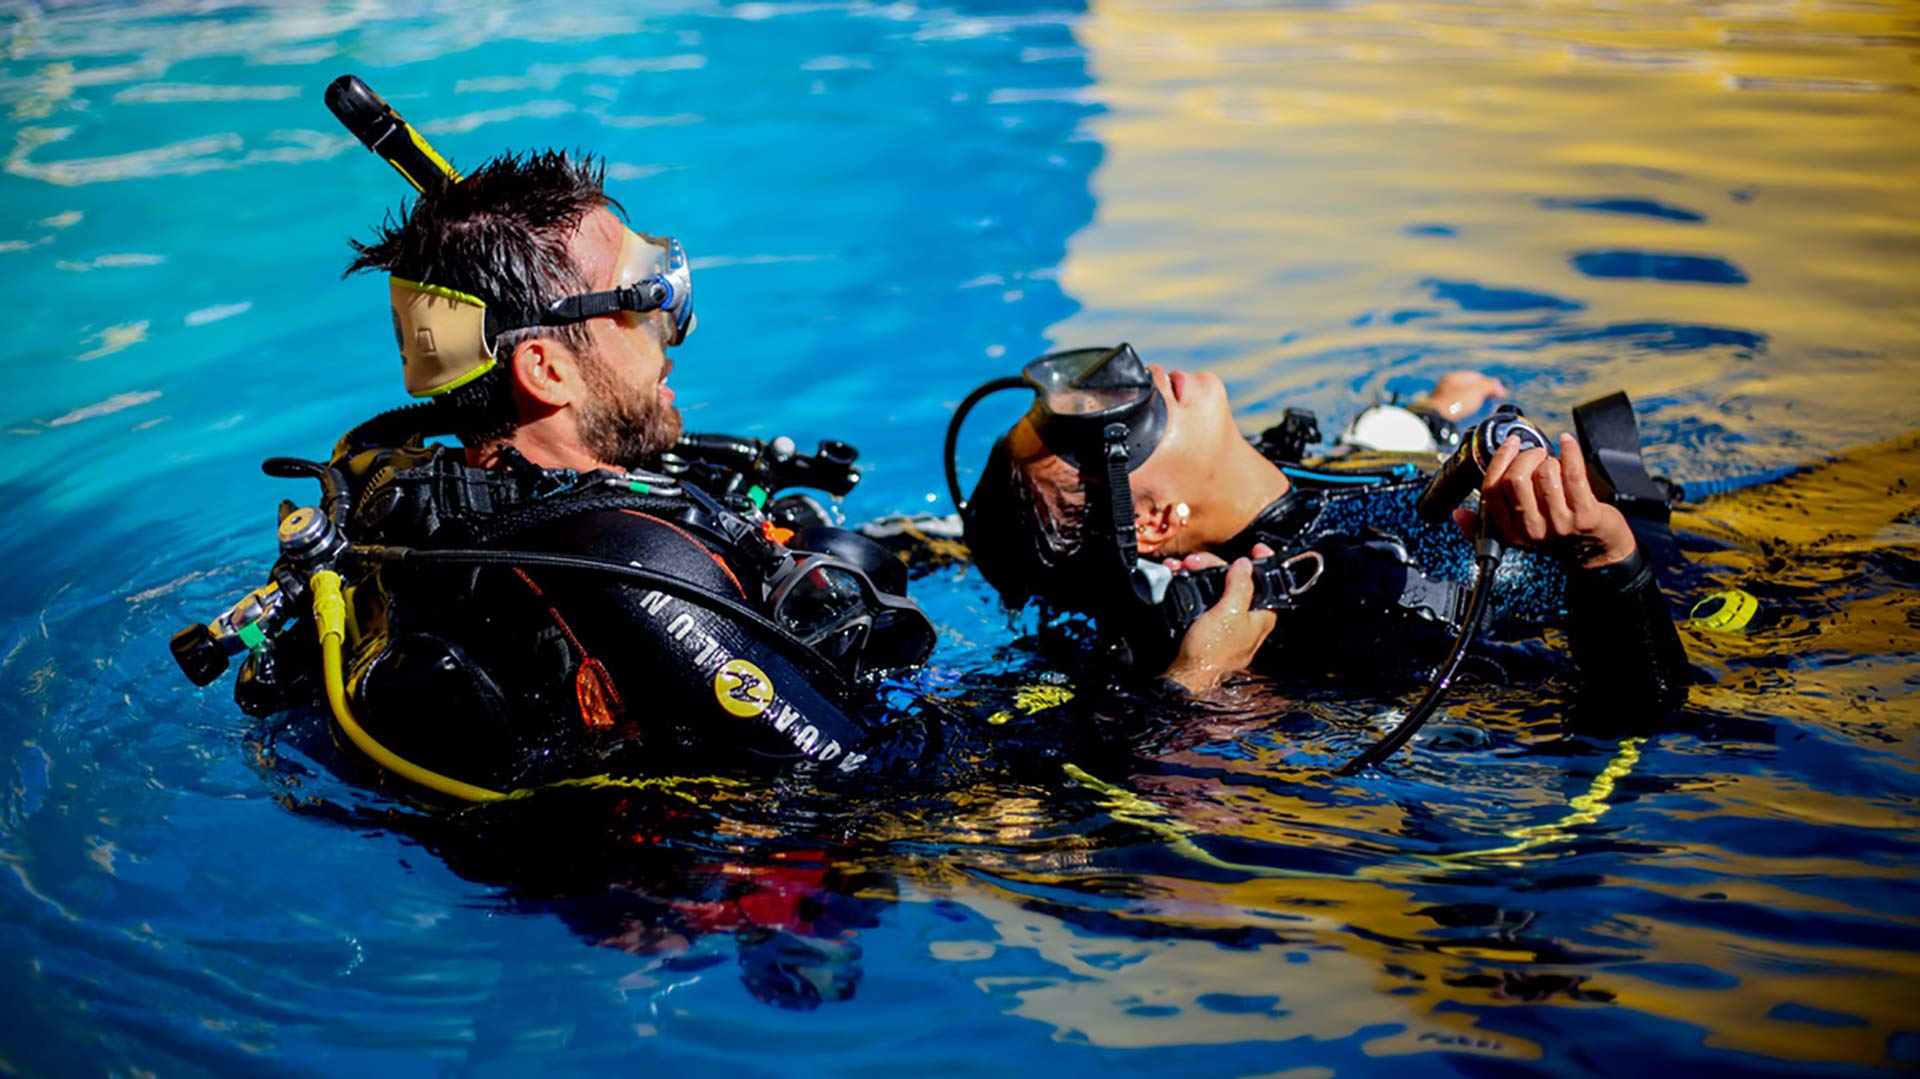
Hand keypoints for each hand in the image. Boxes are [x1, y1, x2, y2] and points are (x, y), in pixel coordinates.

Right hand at [1161, 555, 1277, 694]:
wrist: (1186, 677)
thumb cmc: (1212, 652)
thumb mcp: (1229, 612)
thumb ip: (1241, 585)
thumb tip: (1246, 564)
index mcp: (1261, 617)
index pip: (1270, 583)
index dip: (1265, 563)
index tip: (1255, 549)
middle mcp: (1247, 620)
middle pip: (1238, 582)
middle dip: (1217, 567)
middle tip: (1198, 562)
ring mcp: (1227, 624)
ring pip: (1218, 589)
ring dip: (1200, 574)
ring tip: (1182, 568)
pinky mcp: (1209, 628)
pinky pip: (1204, 601)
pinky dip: (1192, 588)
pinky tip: (1179, 579)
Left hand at [1419, 371, 1507, 420]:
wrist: (1435, 419)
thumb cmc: (1454, 403)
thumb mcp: (1478, 391)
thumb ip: (1490, 386)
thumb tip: (1500, 387)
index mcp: (1455, 376)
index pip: (1477, 377)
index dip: (1490, 384)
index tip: (1498, 392)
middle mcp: (1447, 384)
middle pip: (1469, 386)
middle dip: (1481, 392)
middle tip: (1491, 399)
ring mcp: (1442, 396)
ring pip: (1463, 396)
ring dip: (1473, 401)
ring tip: (1480, 407)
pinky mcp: (1441, 409)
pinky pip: (1456, 406)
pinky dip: (1464, 408)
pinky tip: (1467, 413)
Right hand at [1452, 432, 1636, 567]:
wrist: (1596, 554)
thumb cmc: (1556, 537)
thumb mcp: (1516, 535)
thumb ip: (1484, 526)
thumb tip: (1458, 515)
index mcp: (1509, 530)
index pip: (1492, 489)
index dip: (1500, 460)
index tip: (1510, 444)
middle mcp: (1531, 528)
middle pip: (1516, 478)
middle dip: (1527, 456)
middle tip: (1537, 454)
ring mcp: (1559, 523)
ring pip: (1545, 473)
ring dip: (1551, 459)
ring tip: (1556, 463)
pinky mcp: (1585, 514)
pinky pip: (1574, 472)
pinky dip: (1570, 451)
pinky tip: (1568, 444)